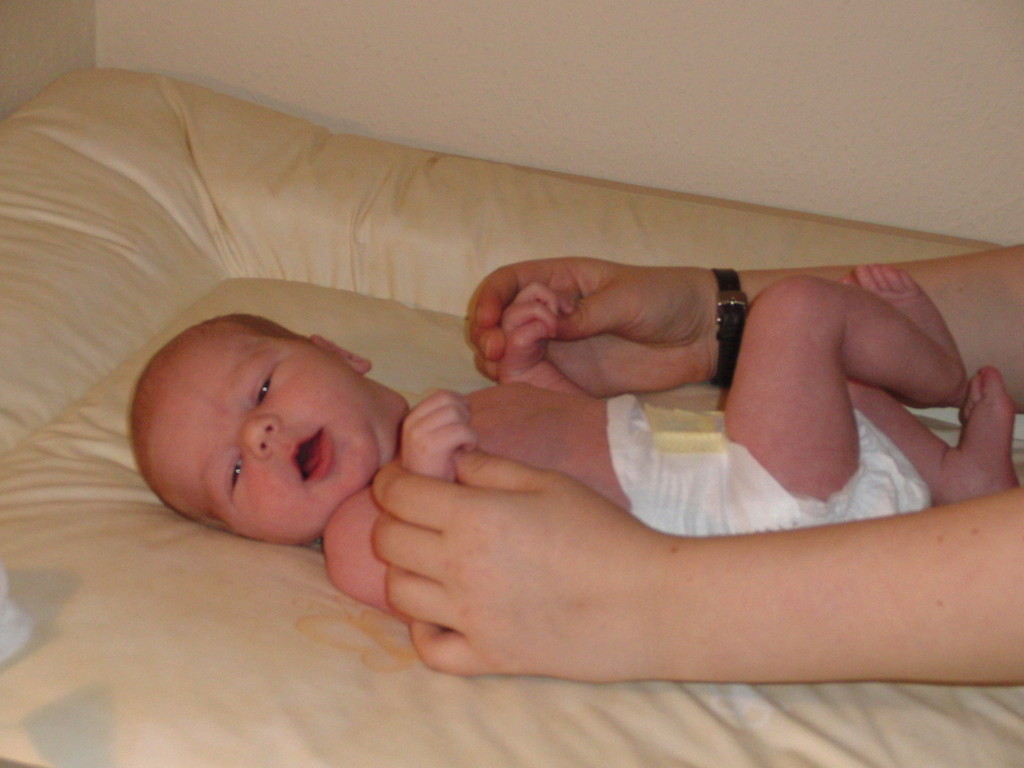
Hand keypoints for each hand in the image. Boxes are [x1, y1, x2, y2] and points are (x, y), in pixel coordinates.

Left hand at [372, 451, 667, 680]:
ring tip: (432, 561)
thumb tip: (450, 461)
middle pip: (387, 540)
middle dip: (394, 519)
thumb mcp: (549, 482)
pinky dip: (425, 628)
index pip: (397, 494)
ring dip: (406, 570)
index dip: (393, 479)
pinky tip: (444, 612)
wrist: (647, 602)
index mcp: (474, 517)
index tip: (405, 479)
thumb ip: (490, 468)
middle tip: (420, 516)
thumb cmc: (604, 533)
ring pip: (398, 592)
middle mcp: (460, 567)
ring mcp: (470, 618)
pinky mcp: (488, 657)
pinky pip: (428, 649)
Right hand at [399, 390, 477, 480]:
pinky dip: (470, 441)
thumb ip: (444, 418)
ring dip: (467, 430)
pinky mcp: (428, 446)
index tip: (461, 428)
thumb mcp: (436, 438)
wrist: (424, 502)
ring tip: (462, 447)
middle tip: (462, 438)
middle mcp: (410, 423)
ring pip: (456, 412)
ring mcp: (417, 433)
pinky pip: (462, 429)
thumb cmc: (438, 471)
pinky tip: (463, 455)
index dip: (460, 407)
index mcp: (411, 418)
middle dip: (464, 416)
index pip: (443, 395)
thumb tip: (464, 403)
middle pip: (450, 399)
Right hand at [470, 257, 720, 394]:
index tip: (487, 320)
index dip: (490, 299)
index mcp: (559, 281)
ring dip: (499, 359)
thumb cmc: (666, 299)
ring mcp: (558, 347)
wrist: (700, 334)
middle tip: (498, 350)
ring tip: (507, 364)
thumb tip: (546, 328)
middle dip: (490, 334)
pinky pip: (532, 382)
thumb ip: (584, 315)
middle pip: (499, 322)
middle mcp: (550, 314)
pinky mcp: (570, 378)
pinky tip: (522, 384)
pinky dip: (519, 383)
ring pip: (508, 354)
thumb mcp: (625, 299)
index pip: (508, 283)